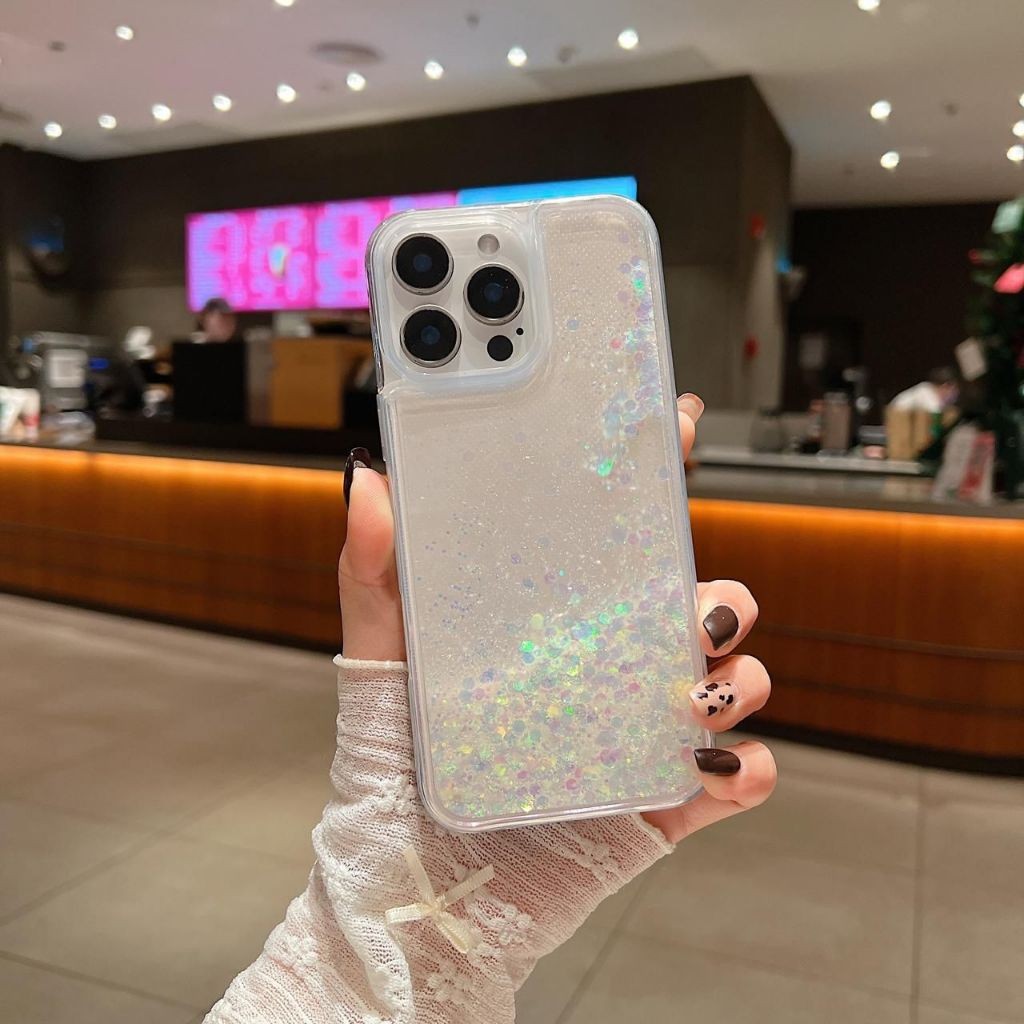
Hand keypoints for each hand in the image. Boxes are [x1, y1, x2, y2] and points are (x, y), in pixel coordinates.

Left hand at [338, 393, 775, 841]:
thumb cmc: (396, 762)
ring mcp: (641, 732)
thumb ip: (373, 572)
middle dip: (722, 594)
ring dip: (738, 676)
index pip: (624, 540)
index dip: (662, 479)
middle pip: (701, 604)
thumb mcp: (383, 655)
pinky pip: (739, 779)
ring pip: (731, 681)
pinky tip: (714, 765)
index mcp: (562, 620)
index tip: (681, 426)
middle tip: (695, 606)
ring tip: (692, 692)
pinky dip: (748, 769)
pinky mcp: (662, 802)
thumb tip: (366, 482)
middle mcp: (612, 667)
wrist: (410, 880)